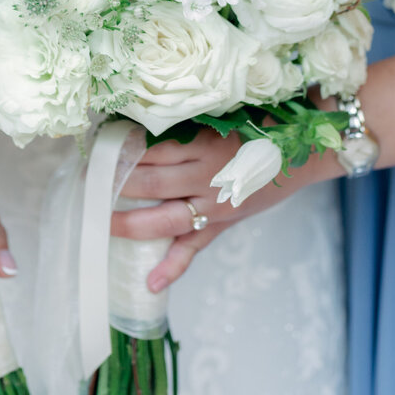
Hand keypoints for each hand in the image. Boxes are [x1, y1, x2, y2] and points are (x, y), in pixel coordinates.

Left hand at [112, 130, 332, 292]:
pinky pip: (195, 249)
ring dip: (127, 224)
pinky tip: (151, 283)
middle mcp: (204, 178)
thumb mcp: (226, 112)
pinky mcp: (223, 223)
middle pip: (147, 185)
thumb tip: (146, 112)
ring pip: (162, 219)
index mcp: (202, 145)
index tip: (95, 147)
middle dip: (112, 185)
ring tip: (98, 221)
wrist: (308, 150)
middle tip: (85, 180)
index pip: (147, 150)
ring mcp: (213, 206)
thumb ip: (190, 120)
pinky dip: (173, 267)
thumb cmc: (266, 123)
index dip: (118, 150)